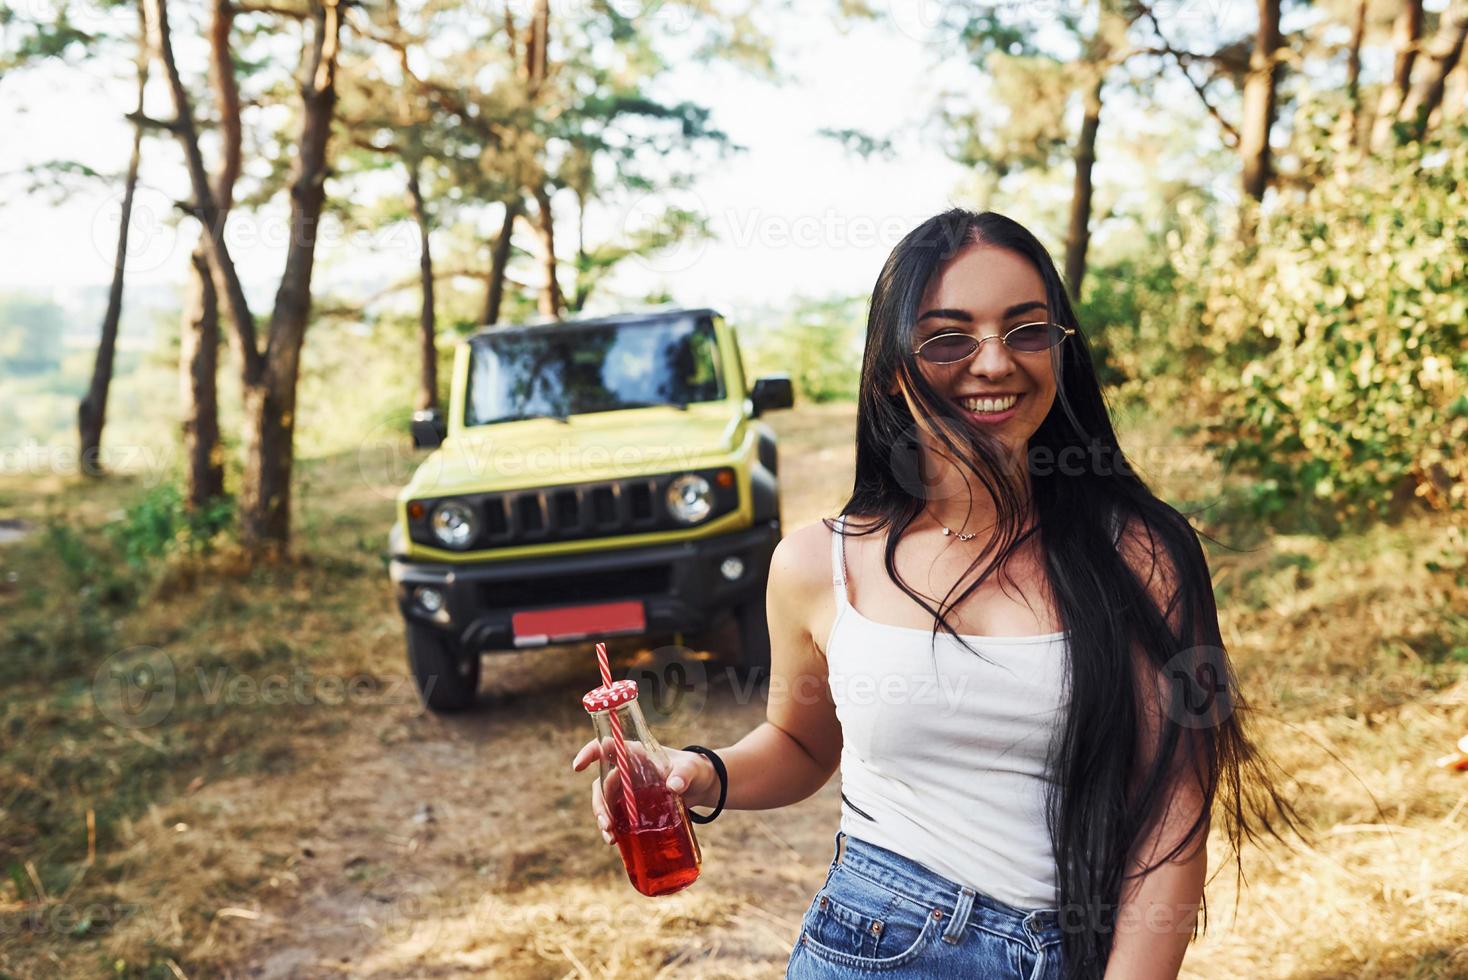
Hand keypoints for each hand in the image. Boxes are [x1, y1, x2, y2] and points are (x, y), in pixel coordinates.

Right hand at [571, 739, 717, 844]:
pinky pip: (616, 815)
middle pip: (603, 783)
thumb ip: (683, 774)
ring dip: (603, 818)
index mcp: (637, 753)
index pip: (608, 747)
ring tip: (610, 838)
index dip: (590, 753)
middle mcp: (628, 770)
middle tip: (606, 824)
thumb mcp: (691, 769)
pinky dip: (613, 828)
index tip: (578, 766)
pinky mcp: (633, 806)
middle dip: (601, 804)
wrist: (702, 786)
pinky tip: (615, 841)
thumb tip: (674, 785)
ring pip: (606, 801)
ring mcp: (629, 789)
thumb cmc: (694, 769)